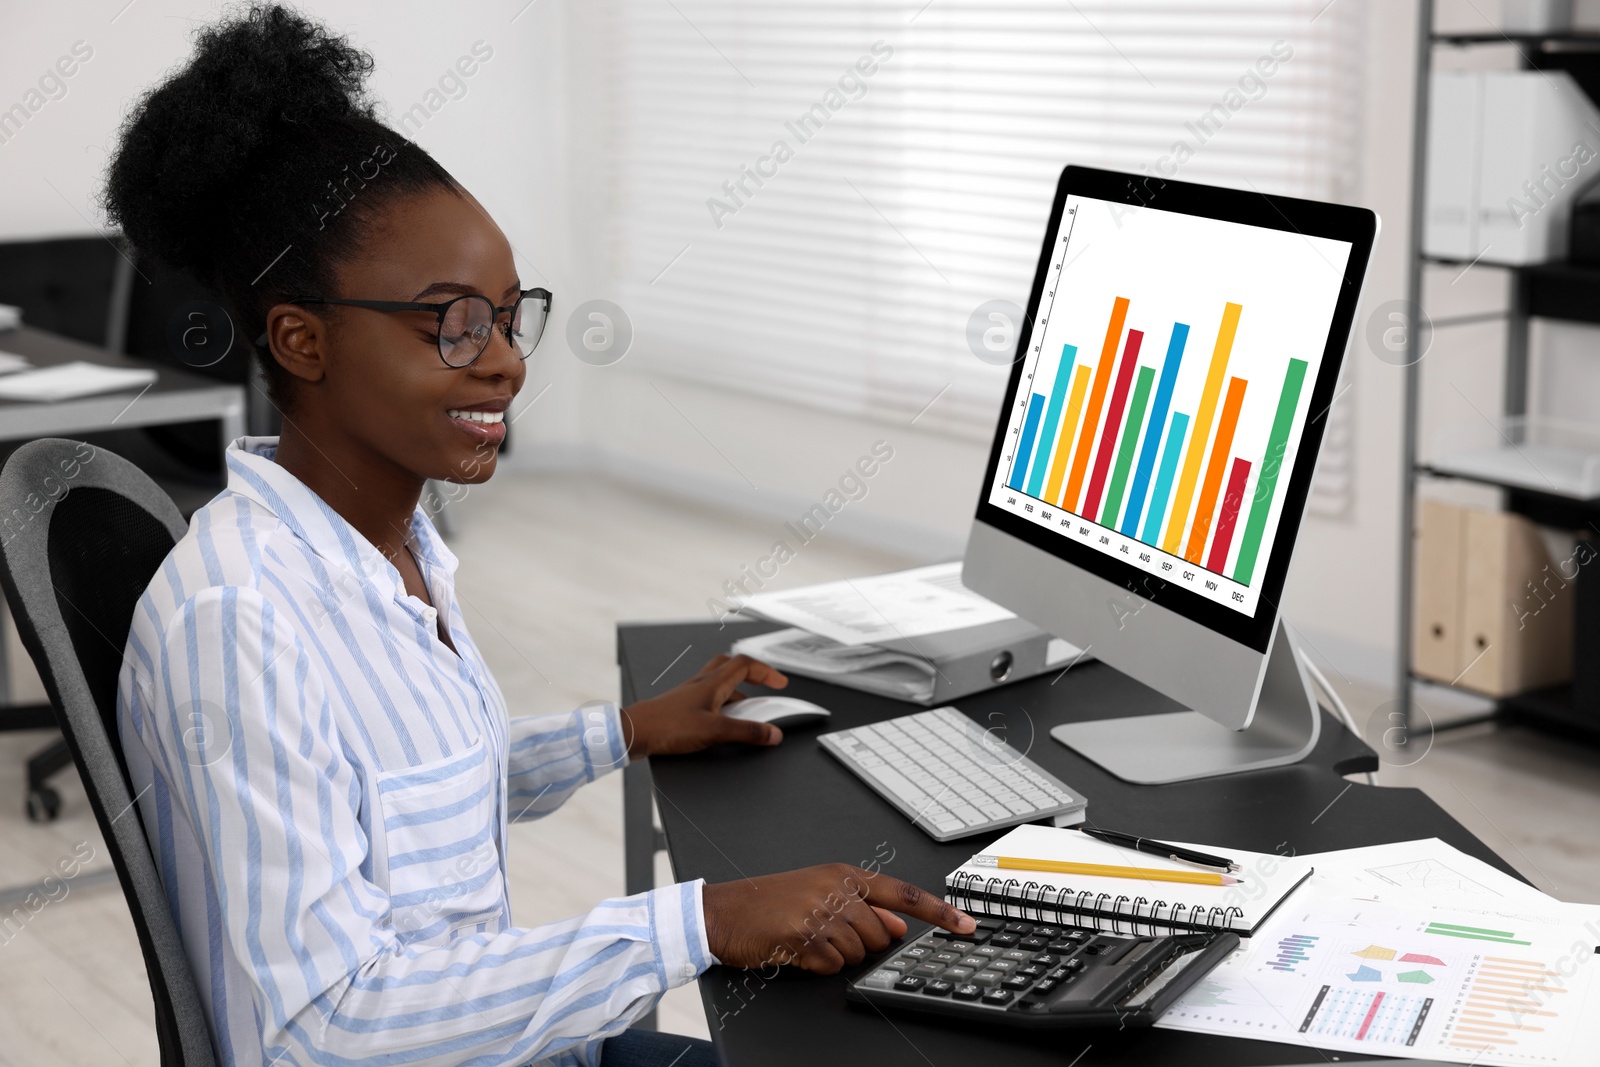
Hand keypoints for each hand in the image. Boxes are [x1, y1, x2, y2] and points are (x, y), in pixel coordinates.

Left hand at [620, 654, 789, 758]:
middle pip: (732, 666)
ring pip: (720, 683)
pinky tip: (722, 723)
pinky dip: (722, 705)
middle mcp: (702, 683)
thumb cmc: (666, 726)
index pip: (746, 664)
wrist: (634, 732)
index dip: (767, 671)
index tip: (781, 684)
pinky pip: (709, 698)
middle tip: (765, 686)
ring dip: (738, 691)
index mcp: (713, 682)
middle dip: (753, 674)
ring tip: (749, 711)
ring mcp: (691, 694)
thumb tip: (772, 733)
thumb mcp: (714, 731)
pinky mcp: (682, 707)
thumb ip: (746, 732)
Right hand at [702, 864, 976, 973]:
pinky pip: (832, 966)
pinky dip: (817, 966)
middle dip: (860, 944)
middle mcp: (835, 888)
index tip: (967, 925)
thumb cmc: (771, 903)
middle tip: (825, 934)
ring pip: (858, 953)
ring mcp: (819, 912)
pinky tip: (797, 950)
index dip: (939, 911)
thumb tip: (898, 925)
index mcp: (844, 874)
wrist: (723, 912)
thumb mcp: (820, 894)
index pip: (903, 893)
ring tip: (807, 939)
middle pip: (881, 934)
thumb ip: (864, 908)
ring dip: (836, 956)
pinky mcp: (802, 936)